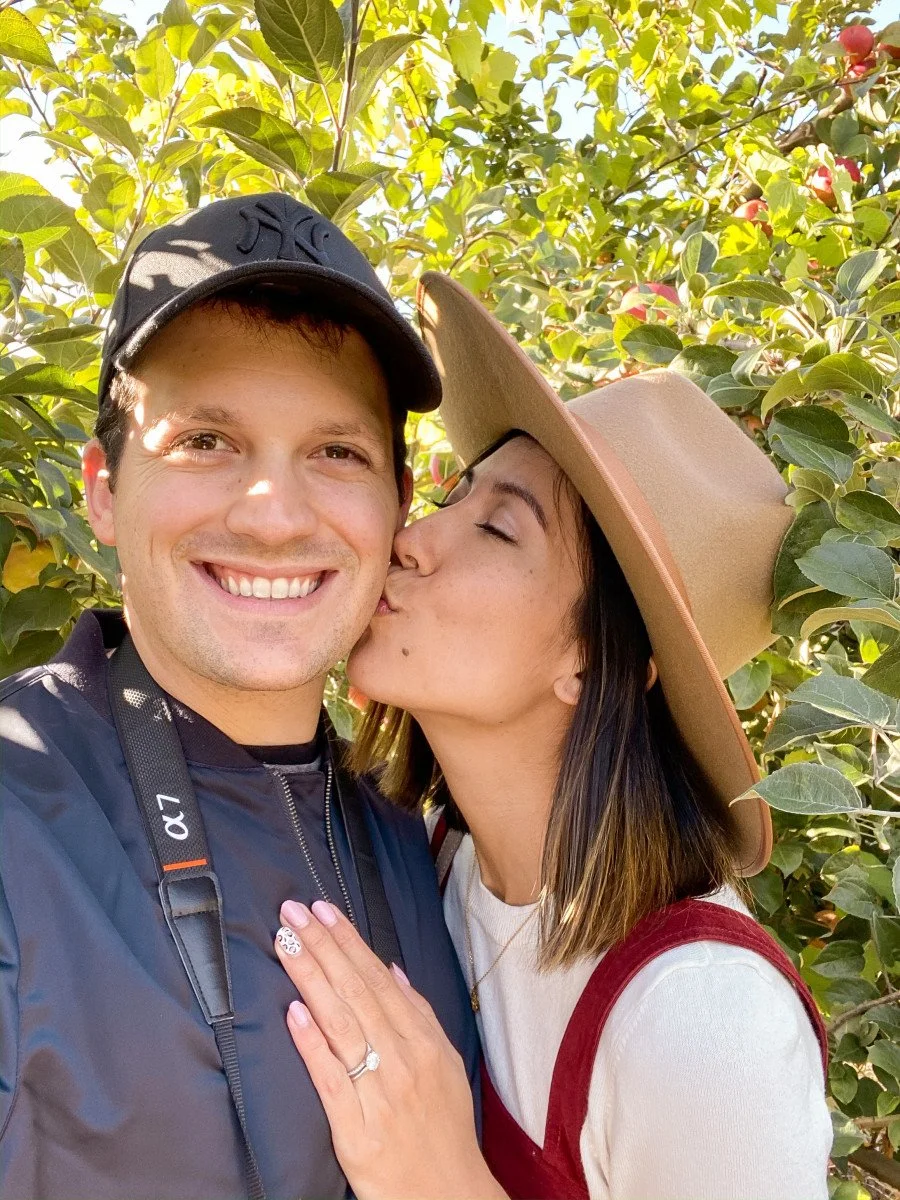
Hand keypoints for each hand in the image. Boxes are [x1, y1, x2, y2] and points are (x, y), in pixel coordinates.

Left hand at [274, 900, 504, 1199]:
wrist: (448, 1196)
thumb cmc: (443, 1129)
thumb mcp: (446, 1065)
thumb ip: (419, 1015)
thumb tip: (393, 970)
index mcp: (424, 1042)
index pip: (379, 978)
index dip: (348, 942)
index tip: (322, 910)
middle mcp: (403, 1059)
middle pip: (357, 992)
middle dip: (323, 946)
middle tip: (292, 911)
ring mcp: (380, 1093)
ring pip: (341, 1023)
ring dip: (311, 978)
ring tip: (287, 942)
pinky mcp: (357, 1129)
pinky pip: (331, 1079)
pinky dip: (312, 1043)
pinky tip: (293, 1012)